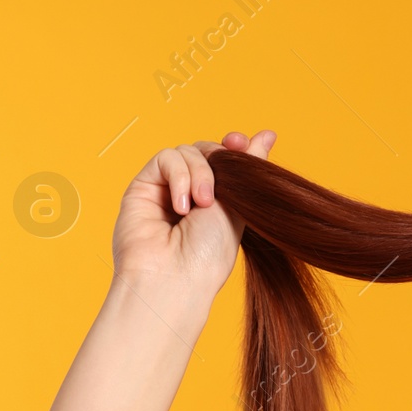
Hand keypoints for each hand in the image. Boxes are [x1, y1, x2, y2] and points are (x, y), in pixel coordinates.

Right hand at [111, 129, 276, 298]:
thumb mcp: (239, 204)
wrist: (175, 277)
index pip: (224, 159)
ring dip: (200, 173)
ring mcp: (166, 189)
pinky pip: (164, 158)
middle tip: (223, 181)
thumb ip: (249, 167)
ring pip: (186, 152)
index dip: (232, 146)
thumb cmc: (209, 253)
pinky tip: (182, 205)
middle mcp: (192, 193)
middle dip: (219, 156)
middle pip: (205, 151)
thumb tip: (267, 134)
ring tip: (202, 204)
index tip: (240, 142)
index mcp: (219, 200)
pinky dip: (178, 176)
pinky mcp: (143, 187)